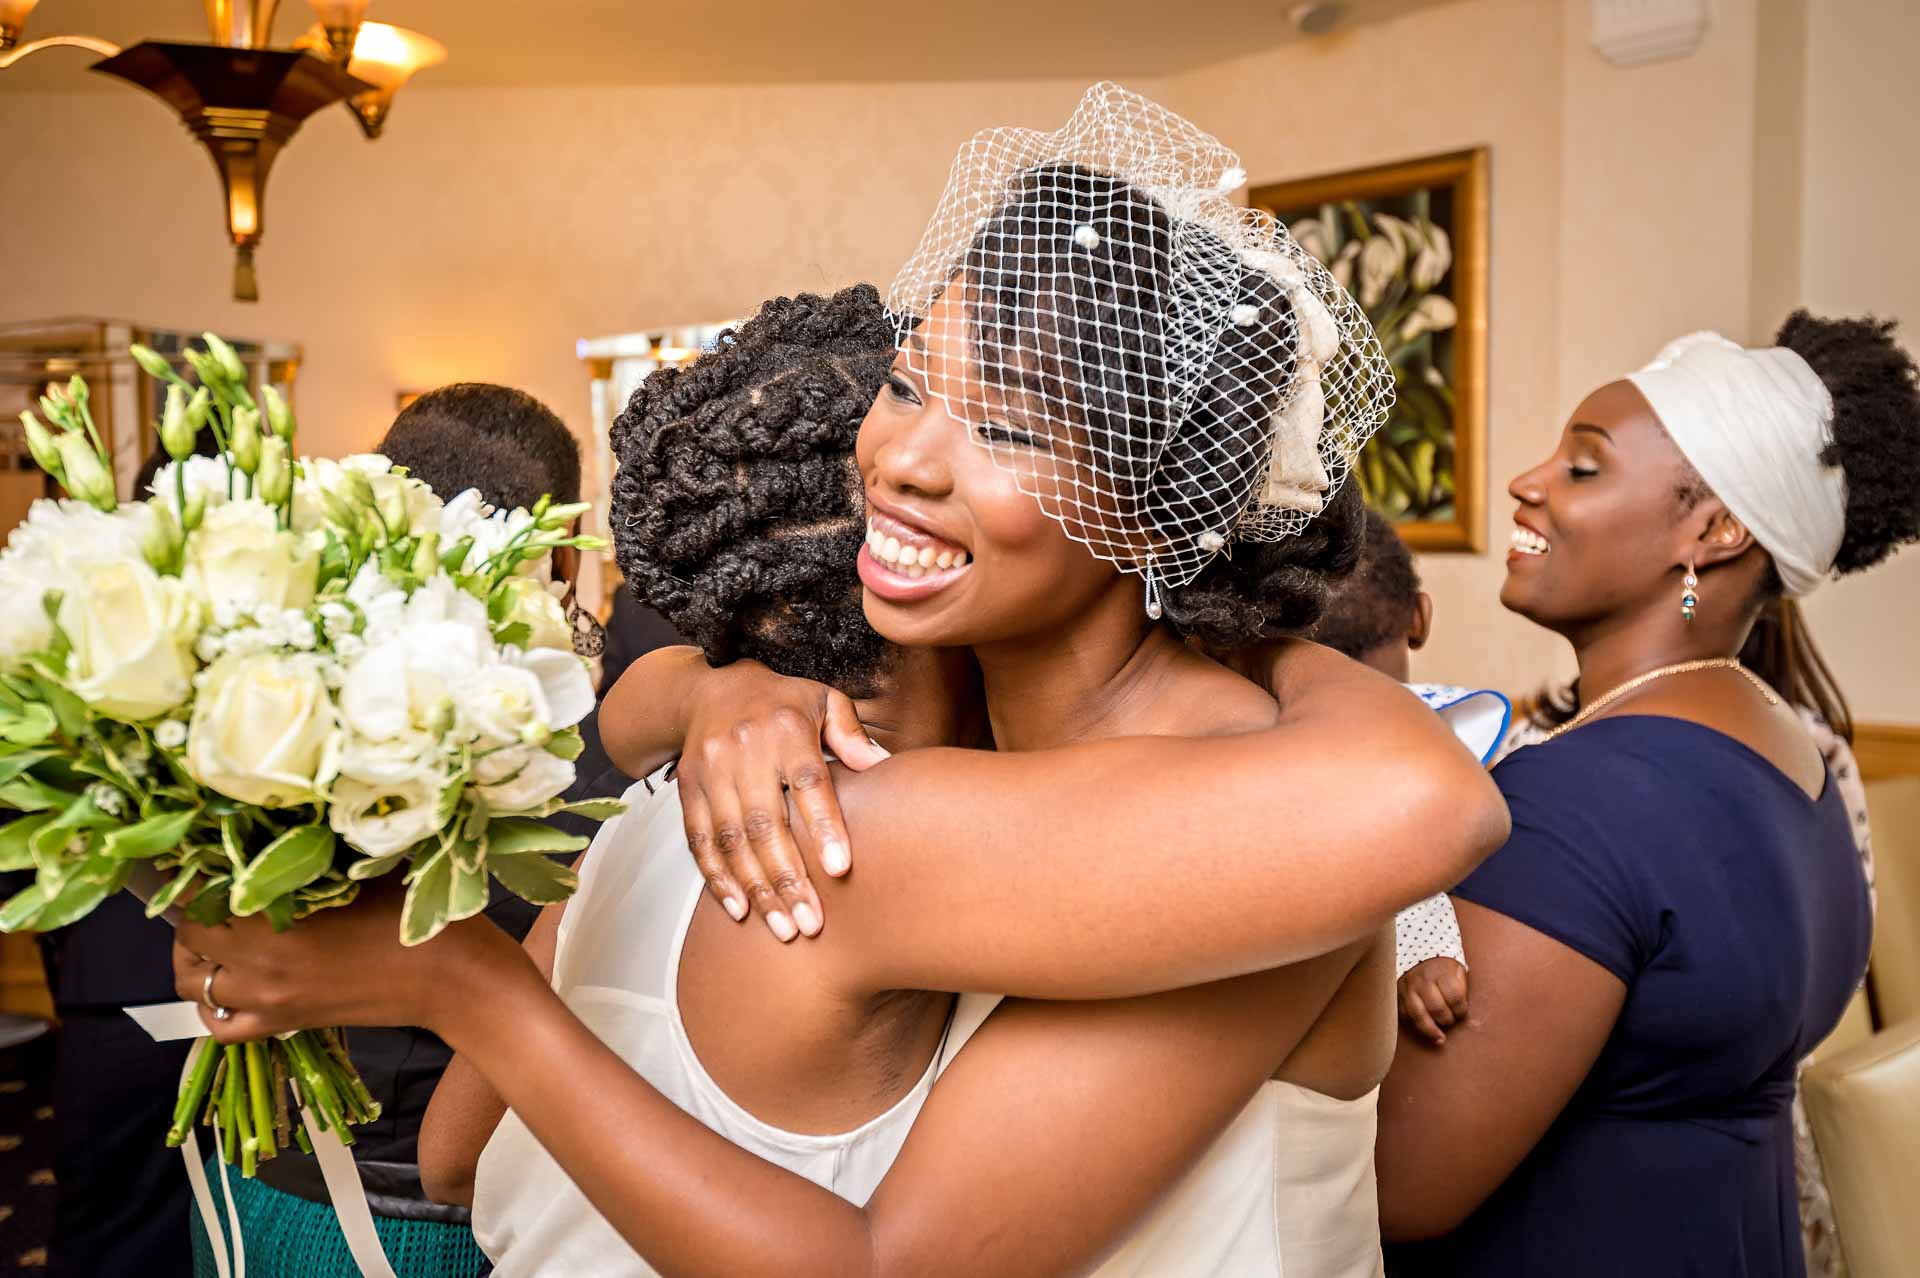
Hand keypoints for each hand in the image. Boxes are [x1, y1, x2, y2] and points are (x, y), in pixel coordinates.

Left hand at [172, 879, 530, 1043]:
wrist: (453, 977)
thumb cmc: (413, 916)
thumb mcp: (360, 869)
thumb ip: (308, 855)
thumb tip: (269, 825)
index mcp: (273, 923)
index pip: (196, 897)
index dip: (188, 874)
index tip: (192, 855)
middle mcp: (258, 967)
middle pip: (188, 939)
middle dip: (193, 913)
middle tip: (215, 890)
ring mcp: (268, 1001)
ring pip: (195, 986)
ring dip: (198, 959)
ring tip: (221, 937)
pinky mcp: (285, 1024)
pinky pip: (221, 1027)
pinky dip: (215, 1007)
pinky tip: (235, 984)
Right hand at [675, 661, 886, 941]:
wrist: (710, 690)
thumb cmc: (783, 703)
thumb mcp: (823, 701)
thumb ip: (851, 735)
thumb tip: (884, 767)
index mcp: (786, 728)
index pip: (807, 782)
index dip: (823, 827)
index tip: (839, 870)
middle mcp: (744, 750)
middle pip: (765, 824)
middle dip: (788, 879)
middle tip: (810, 923)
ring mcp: (711, 771)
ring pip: (732, 840)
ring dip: (757, 889)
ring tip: (783, 928)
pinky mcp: (688, 789)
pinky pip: (699, 841)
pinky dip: (718, 878)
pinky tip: (740, 910)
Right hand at [1398, 957, 1469, 1045]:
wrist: (1416, 951)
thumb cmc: (1442, 965)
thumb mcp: (1457, 969)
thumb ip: (1462, 988)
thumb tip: (1466, 1013)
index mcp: (1441, 972)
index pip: (1455, 998)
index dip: (1461, 1010)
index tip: (1462, 1012)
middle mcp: (1422, 980)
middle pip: (1437, 1009)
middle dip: (1447, 1019)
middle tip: (1451, 1020)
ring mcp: (1408, 988)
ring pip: (1418, 1015)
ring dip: (1430, 1030)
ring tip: (1439, 1039)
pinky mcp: (1397, 994)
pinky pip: (1404, 1014)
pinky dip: (1414, 1024)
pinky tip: (1423, 1028)